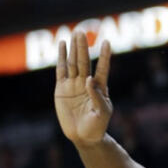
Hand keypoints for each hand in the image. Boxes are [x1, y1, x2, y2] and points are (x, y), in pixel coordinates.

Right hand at [54, 30, 112, 146]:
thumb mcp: (102, 112)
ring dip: (73, 48)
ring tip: (74, 33)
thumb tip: (88, 80)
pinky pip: (61, 71)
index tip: (107, 41)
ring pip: (73, 63)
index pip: (103, 67)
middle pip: (85, 61)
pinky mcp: (62, 89)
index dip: (104, 55)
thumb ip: (96, 95)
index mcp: (100, 87)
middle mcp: (87, 82)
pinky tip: (62, 45)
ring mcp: (74, 84)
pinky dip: (61, 58)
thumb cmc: (97, 125)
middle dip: (84, 46)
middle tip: (83, 31)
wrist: (83, 136)